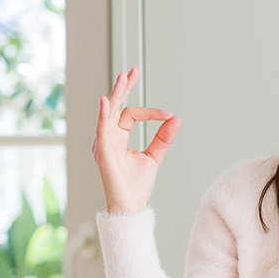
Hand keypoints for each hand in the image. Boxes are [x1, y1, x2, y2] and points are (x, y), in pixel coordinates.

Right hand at [92, 66, 181, 213]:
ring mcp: (103, 144)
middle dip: (124, 88)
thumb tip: (176, 118)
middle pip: (115, 107)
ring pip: (108, 113)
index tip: (169, 114)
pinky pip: (102, 131)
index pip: (131, 114)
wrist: (131, 206)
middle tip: (132, 71)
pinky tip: (107, 102)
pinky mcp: (103, 153)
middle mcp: (108, 137)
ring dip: (116, 95)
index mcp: (118, 137)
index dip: (151, 112)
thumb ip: (163, 138)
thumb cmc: (136, 185)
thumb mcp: (154, 156)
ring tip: (123, 78)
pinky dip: (104, 116)